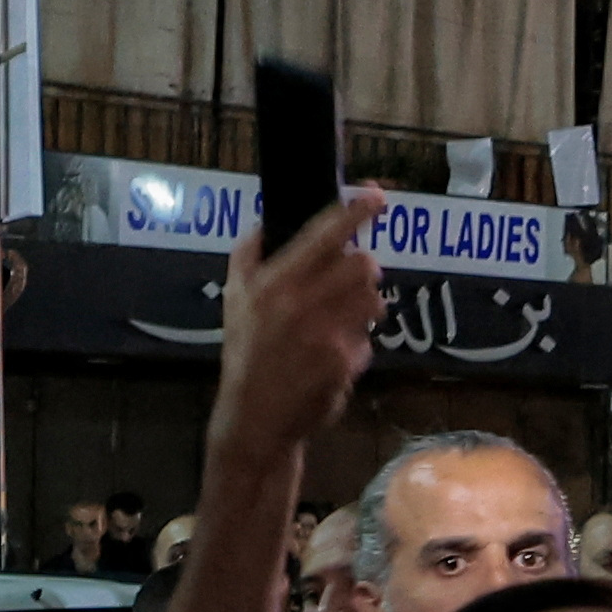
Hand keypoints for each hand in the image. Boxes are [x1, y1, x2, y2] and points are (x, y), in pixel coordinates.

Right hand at [211, 189, 391, 468]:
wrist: (255, 416)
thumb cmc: (245, 351)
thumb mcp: (234, 296)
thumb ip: (249, 253)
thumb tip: (269, 219)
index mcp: (275, 281)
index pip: (324, 234)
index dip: (355, 210)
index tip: (377, 195)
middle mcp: (302, 303)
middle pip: (363, 265)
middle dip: (364, 268)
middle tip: (353, 278)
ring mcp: (327, 334)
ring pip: (373, 300)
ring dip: (365, 306)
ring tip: (340, 319)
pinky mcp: (344, 362)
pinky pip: (367, 340)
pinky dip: (355, 345)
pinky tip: (331, 357)